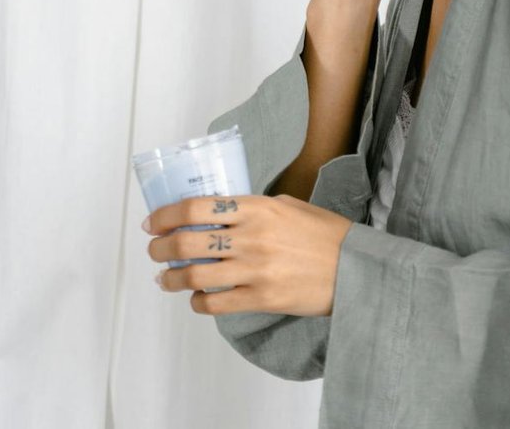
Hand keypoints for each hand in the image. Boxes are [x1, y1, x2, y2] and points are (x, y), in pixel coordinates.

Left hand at [143, 193, 353, 316]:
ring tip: (164, 278)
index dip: (167, 215)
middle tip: (154, 250)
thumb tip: (216, 214)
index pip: (197, 208)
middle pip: (188, 241)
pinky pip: (216, 303)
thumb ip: (251, 209)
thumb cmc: (324, 235)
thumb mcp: (287, 206)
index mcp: (257, 208)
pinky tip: (196, 298)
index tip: (153, 222)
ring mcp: (255, 270)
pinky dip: (198, 301)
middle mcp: (251, 237)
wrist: (356, 269)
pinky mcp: (262, 299)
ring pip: (195, 275)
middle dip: (161, 247)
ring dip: (171, 277)